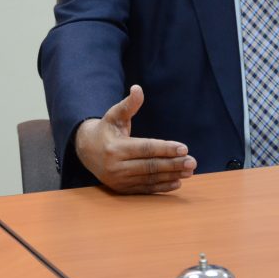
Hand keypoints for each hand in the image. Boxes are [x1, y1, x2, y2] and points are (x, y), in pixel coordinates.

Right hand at [74, 85, 196, 193]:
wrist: (86, 150)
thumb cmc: (106, 129)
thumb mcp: (114, 114)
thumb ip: (129, 104)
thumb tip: (137, 88)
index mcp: (115, 148)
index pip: (145, 148)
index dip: (165, 148)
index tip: (184, 148)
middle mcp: (115, 167)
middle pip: (150, 166)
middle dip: (173, 164)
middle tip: (192, 162)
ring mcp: (118, 180)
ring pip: (149, 178)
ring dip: (171, 176)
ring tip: (189, 171)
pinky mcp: (121, 189)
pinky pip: (144, 189)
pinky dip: (161, 187)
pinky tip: (177, 183)